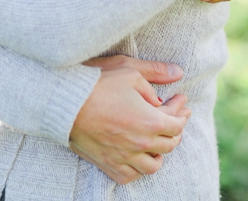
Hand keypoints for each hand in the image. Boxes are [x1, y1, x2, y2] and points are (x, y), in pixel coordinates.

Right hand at [70, 56, 189, 184]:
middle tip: (173, 119)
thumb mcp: (130, 71)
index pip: (177, 124)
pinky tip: (137, 159)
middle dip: (175, 131)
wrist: (66, 102)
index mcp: (150, 121)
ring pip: (152, 166)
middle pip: (169, 145)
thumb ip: (156, 73)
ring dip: (159, 154)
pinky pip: (130, 175)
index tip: (180, 101)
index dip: (182, 112)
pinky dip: (138, 169)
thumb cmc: (97, 84)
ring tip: (157, 143)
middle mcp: (141, 143)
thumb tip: (178, 73)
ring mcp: (124, 156)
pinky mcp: (108, 164)